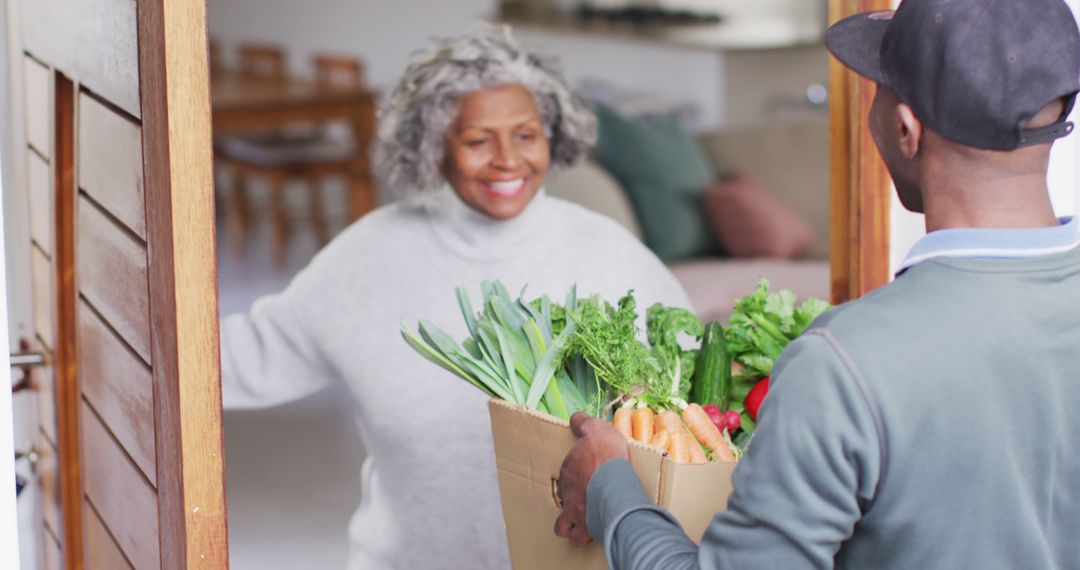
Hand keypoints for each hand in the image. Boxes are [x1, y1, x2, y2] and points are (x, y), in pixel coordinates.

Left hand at [554, 412, 630, 545]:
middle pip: (564, 500)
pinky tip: (588, 534)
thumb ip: (583, 423)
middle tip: (585, 501)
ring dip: (570, 526)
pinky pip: (578, 538)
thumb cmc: (605, 453)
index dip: (576, 478)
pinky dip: (581, 537)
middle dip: (572, 502)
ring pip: (564, 526)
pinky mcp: (586, 526)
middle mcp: (568, 491)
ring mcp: (575, 511)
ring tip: (580, 524)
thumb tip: (575, 418)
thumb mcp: (595, 428)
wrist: (612, 476)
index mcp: (569, 469)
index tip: (587, 478)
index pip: (566, 477)